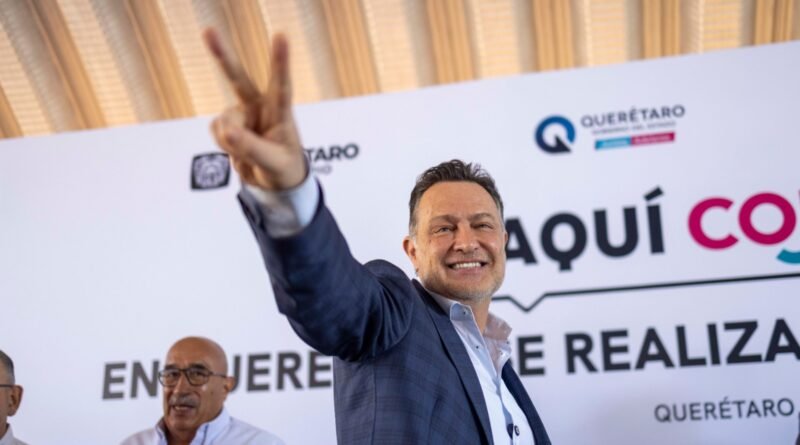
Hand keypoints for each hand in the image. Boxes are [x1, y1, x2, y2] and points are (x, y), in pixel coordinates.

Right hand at [204, 28, 305, 190]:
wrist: (273, 180)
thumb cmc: (283, 169)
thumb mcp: (273, 164)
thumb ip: (252, 148)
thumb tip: (227, 131)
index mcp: (281, 112)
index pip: (282, 86)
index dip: (281, 62)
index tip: (281, 36)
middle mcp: (260, 106)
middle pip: (238, 79)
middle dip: (222, 56)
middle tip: (208, 31)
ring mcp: (242, 113)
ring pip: (224, 121)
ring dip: (231, 141)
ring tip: (250, 153)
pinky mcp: (228, 123)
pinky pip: (216, 131)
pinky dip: (223, 145)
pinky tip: (238, 148)